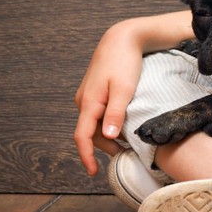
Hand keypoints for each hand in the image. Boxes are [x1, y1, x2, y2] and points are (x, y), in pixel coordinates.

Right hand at [74, 21, 142, 175]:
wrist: (121, 38)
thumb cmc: (125, 62)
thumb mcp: (124, 89)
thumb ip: (116, 113)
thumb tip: (109, 138)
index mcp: (89, 103)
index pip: (82, 136)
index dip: (86, 156)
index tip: (93, 172)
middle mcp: (84, 101)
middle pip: (91, 133)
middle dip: (105, 147)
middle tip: (127, 154)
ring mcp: (88, 96)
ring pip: (95, 124)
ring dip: (108, 135)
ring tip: (128, 142)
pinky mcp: (95, 91)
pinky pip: (98, 114)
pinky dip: (109, 124)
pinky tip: (123, 125)